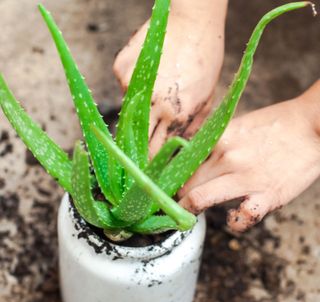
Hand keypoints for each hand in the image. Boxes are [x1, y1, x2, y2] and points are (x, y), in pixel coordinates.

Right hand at [113, 1, 226, 156]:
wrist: (192, 21)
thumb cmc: (205, 60)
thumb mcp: (207, 100)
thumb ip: (191, 129)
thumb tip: (179, 150)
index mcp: (176, 114)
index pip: (156, 153)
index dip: (152, 163)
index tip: (151, 167)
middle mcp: (151, 103)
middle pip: (137, 140)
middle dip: (140, 147)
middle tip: (146, 145)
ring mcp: (132, 84)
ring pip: (129, 114)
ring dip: (139, 114)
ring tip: (157, 98)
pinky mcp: (120, 69)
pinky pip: (125, 91)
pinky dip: (135, 91)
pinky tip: (151, 79)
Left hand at [179, 81, 319, 231]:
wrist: (313, 126)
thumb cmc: (276, 124)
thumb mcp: (238, 124)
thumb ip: (216, 139)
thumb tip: (193, 152)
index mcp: (220, 138)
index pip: (183, 160)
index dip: (172, 174)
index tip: (167, 182)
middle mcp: (227, 158)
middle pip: (187, 182)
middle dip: (178, 194)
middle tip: (174, 200)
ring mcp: (245, 178)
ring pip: (201, 198)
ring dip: (190, 209)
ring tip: (188, 213)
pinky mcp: (266, 196)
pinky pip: (241, 218)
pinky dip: (233, 223)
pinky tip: (232, 220)